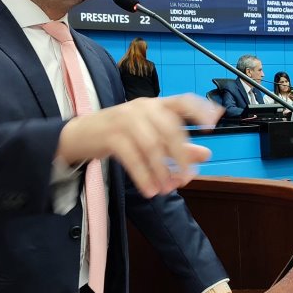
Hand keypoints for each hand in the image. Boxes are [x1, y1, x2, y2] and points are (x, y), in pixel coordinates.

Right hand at [56, 94, 223, 197]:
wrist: (80, 135)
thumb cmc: (120, 134)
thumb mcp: (150, 137)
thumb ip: (178, 145)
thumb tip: (206, 155)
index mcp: (156, 105)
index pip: (183, 101)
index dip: (200, 110)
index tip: (213, 124)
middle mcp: (143, 107)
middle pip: (170, 130)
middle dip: (182, 156)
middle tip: (187, 179)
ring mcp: (125, 119)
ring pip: (152, 146)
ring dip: (162, 171)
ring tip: (167, 189)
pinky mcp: (111, 136)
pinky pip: (133, 158)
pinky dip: (144, 177)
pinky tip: (150, 191)